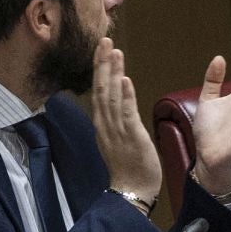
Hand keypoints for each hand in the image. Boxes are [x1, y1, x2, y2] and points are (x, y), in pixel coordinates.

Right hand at [92, 36, 162, 202]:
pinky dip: (124, 95)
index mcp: (103, 123)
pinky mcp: (130, 137)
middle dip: (102, 63)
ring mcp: (116, 130)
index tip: (102, 48)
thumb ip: (119, 120)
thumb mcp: (119, 138)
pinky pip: (126, 113)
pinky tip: (124, 79)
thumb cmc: (130, 167)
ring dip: (112, 72)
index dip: (100, 68)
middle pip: (101, 88)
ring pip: (111, 96)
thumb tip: (120, 102)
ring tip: (114, 51)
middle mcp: (105, 124)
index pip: (99, 90)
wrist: (132, 192)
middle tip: (104, 39)